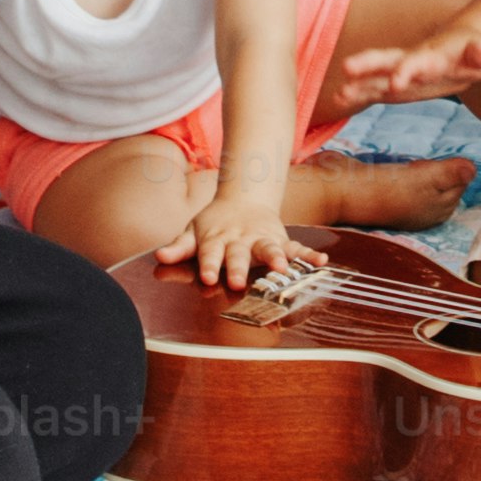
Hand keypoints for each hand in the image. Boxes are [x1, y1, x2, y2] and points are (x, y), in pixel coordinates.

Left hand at [164, 189, 299, 288]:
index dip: (207, 264)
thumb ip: (179, 247)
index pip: (210, 253)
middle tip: (236, 281)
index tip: (205, 278)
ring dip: (275, 258)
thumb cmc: (214, 224)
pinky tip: (321, 262)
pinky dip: (309, 254)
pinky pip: (296, 247)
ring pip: (269, 248)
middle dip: (238, 267)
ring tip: (281, 268)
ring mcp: (262, 239)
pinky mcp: (280, 239)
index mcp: (217, 239)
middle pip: (239, 254)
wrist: (244, 199)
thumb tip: (159, 256)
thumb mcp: (194, 232)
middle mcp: (241, 240)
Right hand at [340, 23, 480, 105]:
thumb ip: (480, 52)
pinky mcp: (401, 84)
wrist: (469, 41)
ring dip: (360, 85)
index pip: (419, 61)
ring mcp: (403, 71)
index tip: (395, 84)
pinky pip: (377, 90)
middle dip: (368, 65)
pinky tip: (339, 101)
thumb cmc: (477, 46)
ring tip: (339, 96)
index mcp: (434, 53)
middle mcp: (413, 59)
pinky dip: (361, 93)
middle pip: (387, 60)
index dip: (407, 71)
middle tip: (347, 69)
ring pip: (377, 76)